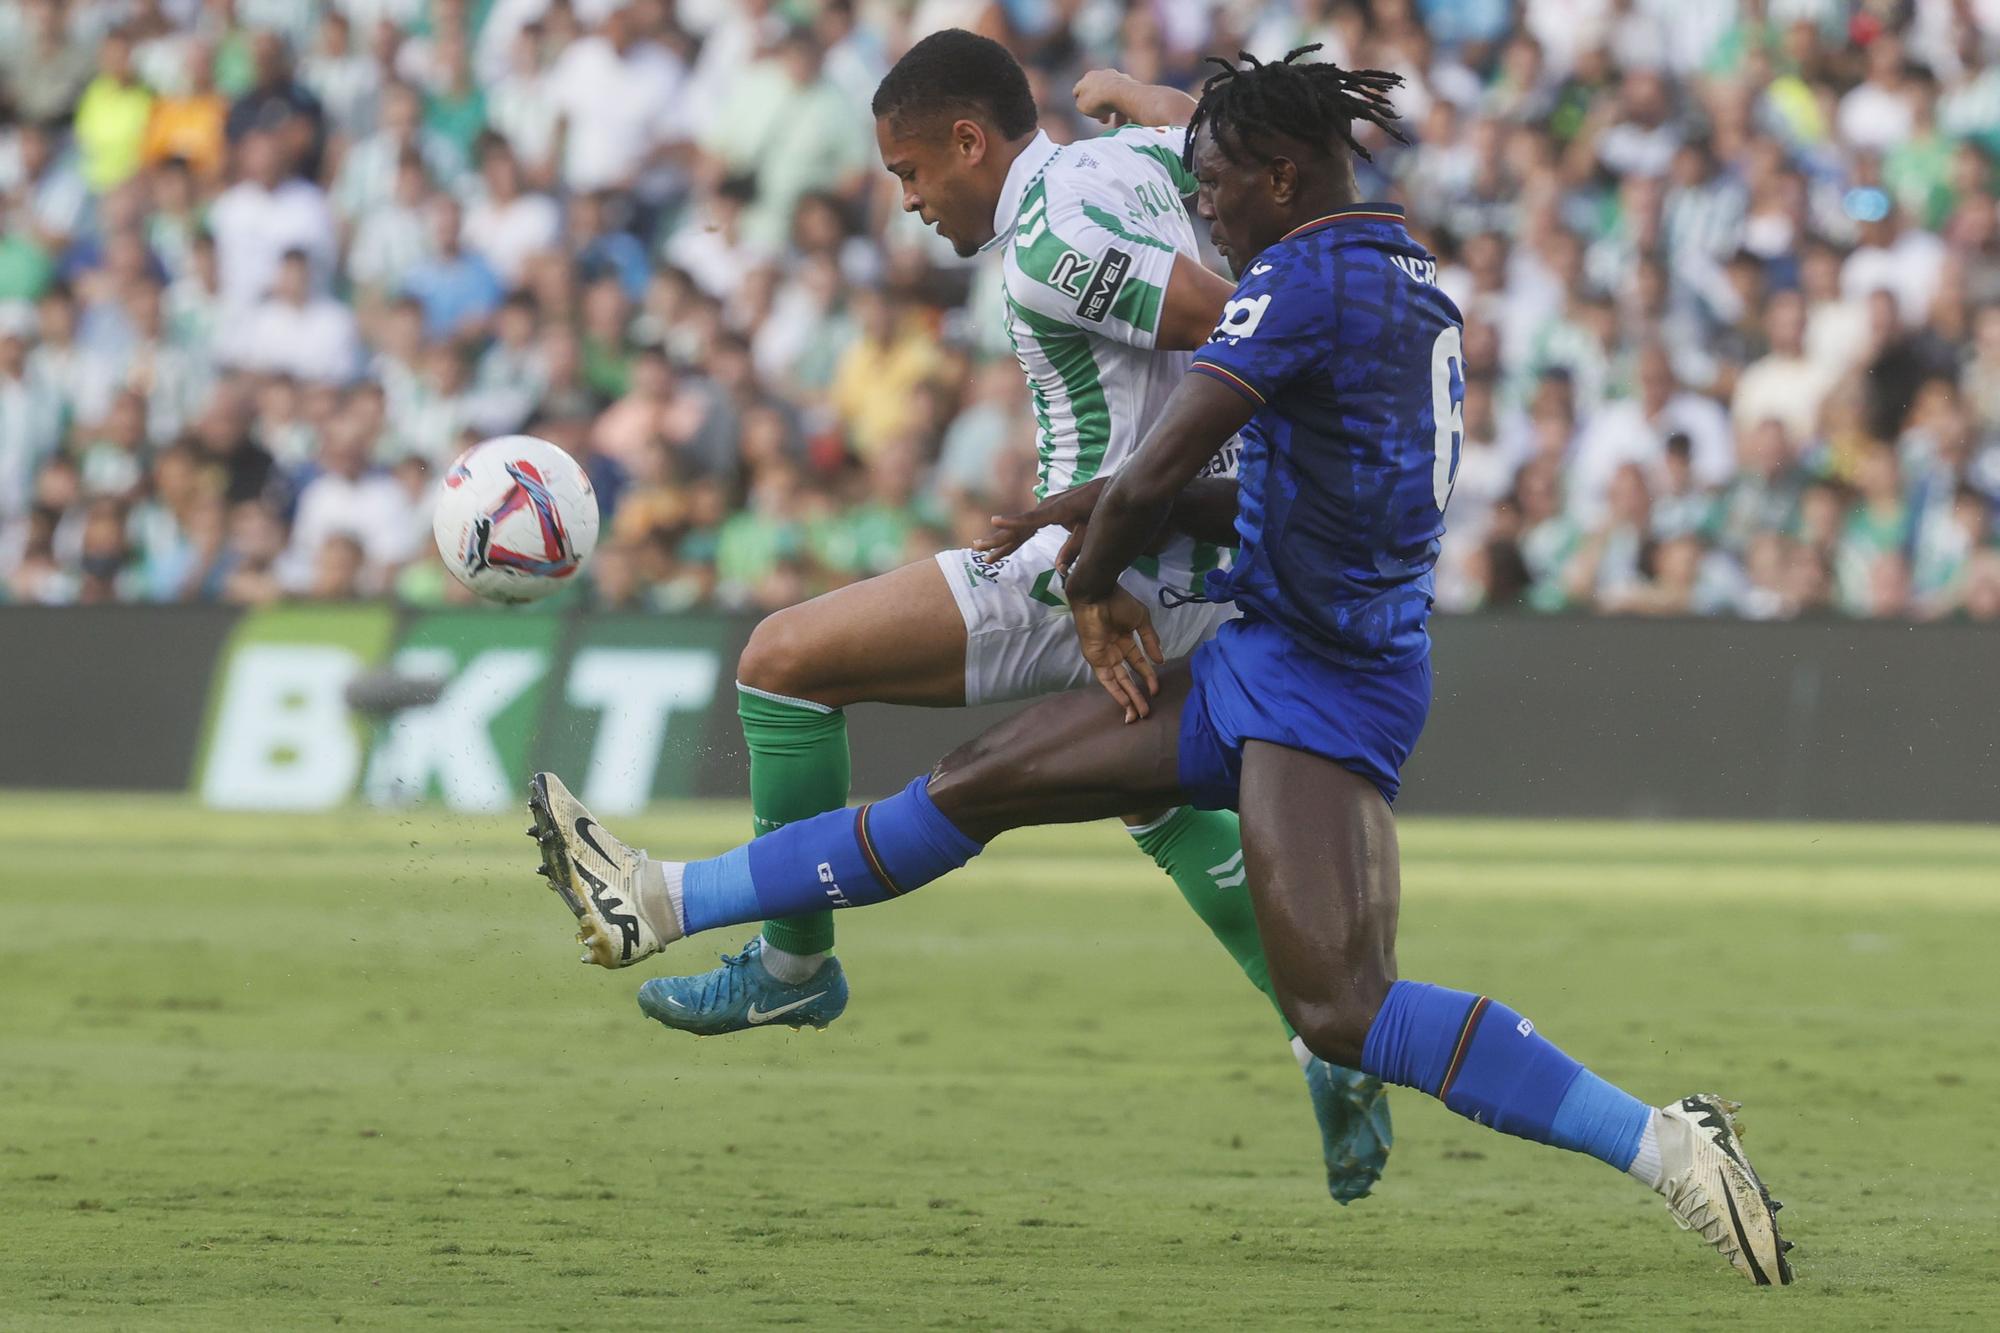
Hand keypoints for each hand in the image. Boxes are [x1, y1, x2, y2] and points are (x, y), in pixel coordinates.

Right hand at [973, 476, 1107, 561]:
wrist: (1106, 488)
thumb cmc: (1099, 508)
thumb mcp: (1089, 530)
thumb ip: (1074, 549)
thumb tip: (1059, 570)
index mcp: (1056, 510)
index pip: (1030, 519)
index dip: (1013, 522)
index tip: (994, 521)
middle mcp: (1046, 507)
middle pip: (1017, 527)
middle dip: (997, 539)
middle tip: (977, 548)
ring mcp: (1044, 508)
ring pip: (1019, 527)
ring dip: (1000, 539)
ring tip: (979, 548)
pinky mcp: (1046, 511)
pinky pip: (1026, 526)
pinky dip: (1013, 535)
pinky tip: (1003, 545)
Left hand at [1072, 587, 1163, 722]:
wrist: (1098, 595)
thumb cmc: (1119, 603)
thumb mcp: (1141, 620)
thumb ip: (1150, 640)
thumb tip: (1160, 661)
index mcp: (1126, 641)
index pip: (1138, 664)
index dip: (1148, 677)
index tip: (1157, 690)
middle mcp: (1115, 652)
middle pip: (1127, 678)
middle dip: (1138, 695)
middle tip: (1146, 712)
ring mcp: (1104, 657)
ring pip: (1118, 682)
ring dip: (1128, 698)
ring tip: (1138, 714)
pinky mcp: (1095, 659)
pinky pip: (1106, 679)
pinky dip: (1115, 691)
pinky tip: (1125, 703)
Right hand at [1073, 68, 1134, 124]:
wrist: (1122, 94)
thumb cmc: (1098, 100)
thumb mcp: (1082, 106)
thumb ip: (1081, 103)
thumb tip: (1084, 103)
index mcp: (1089, 76)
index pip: (1081, 88)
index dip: (1081, 100)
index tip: (1086, 110)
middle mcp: (1104, 74)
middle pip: (1099, 94)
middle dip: (1101, 109)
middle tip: (1103, 122)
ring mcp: (1118, 78)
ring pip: (1114, 98)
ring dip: (1115, 112)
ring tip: (1118, 126)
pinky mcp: (1132, 84)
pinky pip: (1126, 99)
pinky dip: (1126, 109)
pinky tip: (1128, 121)